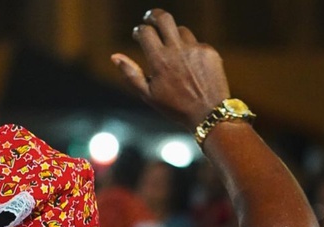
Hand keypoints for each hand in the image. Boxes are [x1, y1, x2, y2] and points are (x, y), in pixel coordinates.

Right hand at [111, 9, 230, 130]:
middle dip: (154, 15)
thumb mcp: (148, 95)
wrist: (209, 114)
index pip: (145, 32)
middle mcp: (177, 50)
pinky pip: (197, 43)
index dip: (139, 30)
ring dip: (174, 36)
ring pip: (181, 31)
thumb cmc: (175, 107)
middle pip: (164, 18)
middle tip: (150, 18)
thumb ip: (130, 74)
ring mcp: (195, 49)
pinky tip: (191, 66)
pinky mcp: (209, 52)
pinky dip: (191, 50)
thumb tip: (114, 56)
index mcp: (159, 60)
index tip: (138, 34)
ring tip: (173, 51)